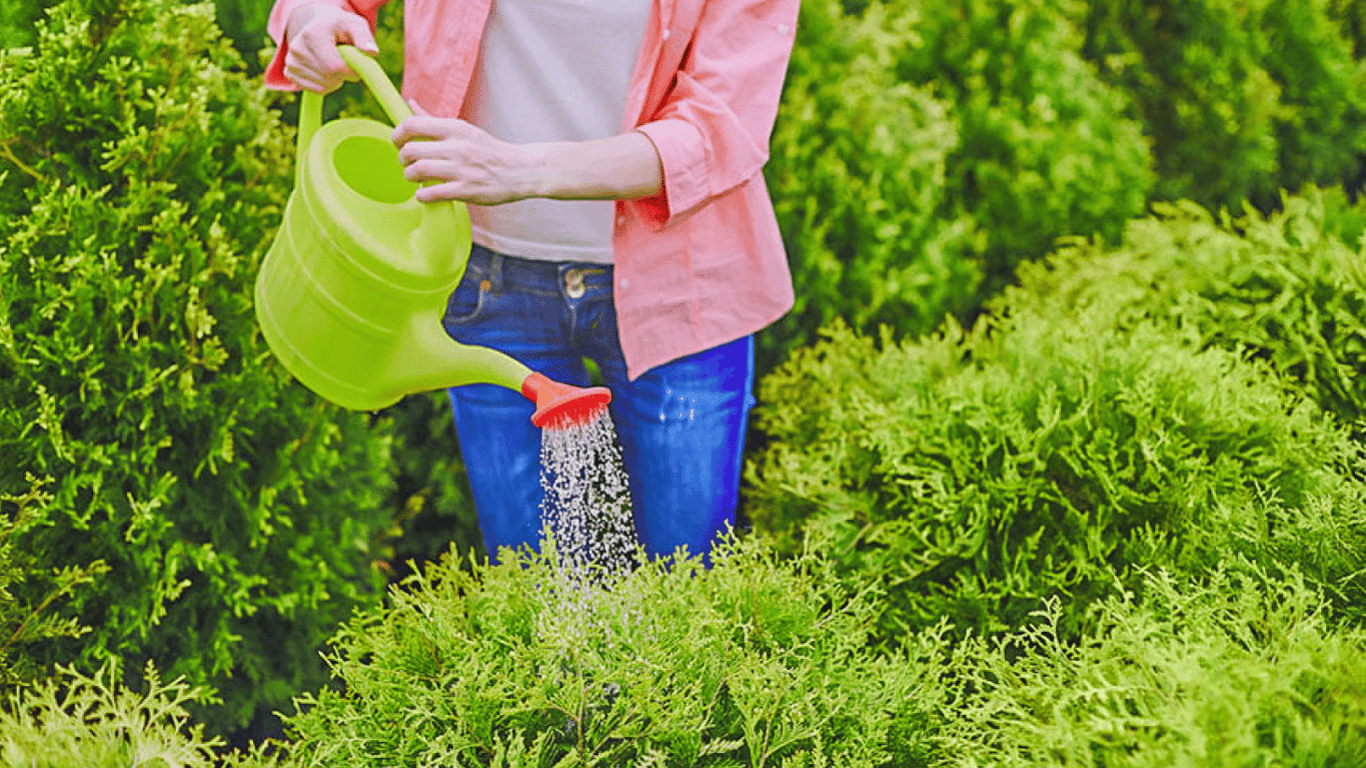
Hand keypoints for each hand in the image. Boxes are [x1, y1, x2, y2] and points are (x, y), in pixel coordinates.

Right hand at [283, 3, 379, 93]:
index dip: (351, 72)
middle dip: (344, 75)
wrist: (320, 26)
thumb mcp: (356, 25)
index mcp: (312, 34)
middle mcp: (297, 48)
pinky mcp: (289, 73)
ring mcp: (291, 61)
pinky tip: (326, 71)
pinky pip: (315, 91)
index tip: (356, 66)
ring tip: (334, 63)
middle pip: (329, 78)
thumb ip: (364, 37)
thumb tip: (372, 52)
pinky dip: (326, 86)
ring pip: (323, 87)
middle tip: (345, 63)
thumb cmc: (341, 28)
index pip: (334, 66)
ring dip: (336, 81)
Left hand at [393, 100, 535, 204]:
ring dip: (410, 177)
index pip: (412, 124)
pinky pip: (431, 193)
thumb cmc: (488, 151)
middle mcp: (456, 146)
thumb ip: (434, 119)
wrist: (519, 170)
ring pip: (418, 171)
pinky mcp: (466, 190)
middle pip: (410, 150)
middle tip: (408, 164)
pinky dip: (422, 195)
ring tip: (415, 179)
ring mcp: (461, 169)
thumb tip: (411, 104)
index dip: (397, 135)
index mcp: (455, 128)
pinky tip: (425, 194)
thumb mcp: (464, 130)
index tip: (398, 143)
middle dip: (403, 159)